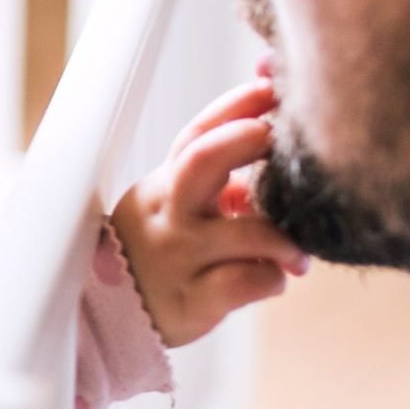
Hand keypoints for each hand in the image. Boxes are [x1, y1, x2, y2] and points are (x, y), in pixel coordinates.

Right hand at [111, 78, 308, 346]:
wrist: (110, 321)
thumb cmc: (159, 256)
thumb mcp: (176, 211)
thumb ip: (218, 179)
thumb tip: (266, 137)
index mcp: (162, 187)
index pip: (197, 134)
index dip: (236, 107)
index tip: (271, 86)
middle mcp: (166, 216)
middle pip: (202, 160)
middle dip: (248, 140)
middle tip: (283, 143)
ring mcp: (176, 258)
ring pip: (242, 231)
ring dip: (284, 239)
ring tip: (298, 256)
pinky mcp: (190, 301)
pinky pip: (245, 282)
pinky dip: (271, 279)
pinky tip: (274, 281)